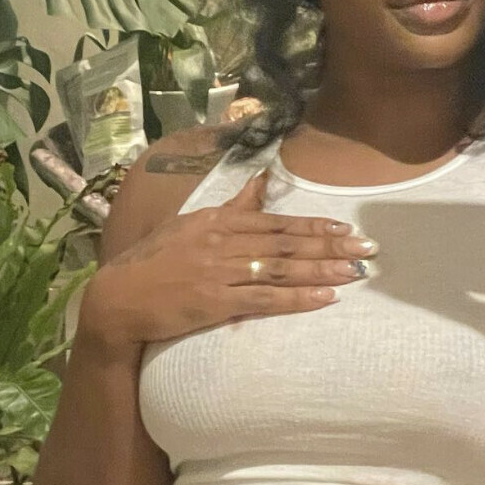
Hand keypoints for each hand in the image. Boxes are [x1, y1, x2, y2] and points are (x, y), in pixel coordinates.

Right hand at [78, 167, 378, 348]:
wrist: (118, 297)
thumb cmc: (152, 262)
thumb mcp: (190, 224)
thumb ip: (231, 207)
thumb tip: (261, 182)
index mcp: (217, 220)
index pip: (275, 222)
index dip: (313, 227)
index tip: (345, 229)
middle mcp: (222, 242)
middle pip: (286, 244)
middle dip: (330, 247)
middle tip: (367, 250)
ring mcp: (219, 272)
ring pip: (281, 269)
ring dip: (322, 271)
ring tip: (355, 272)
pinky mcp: (214, 302)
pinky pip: (265, 300)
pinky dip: (297, 299)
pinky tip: (325, 298)